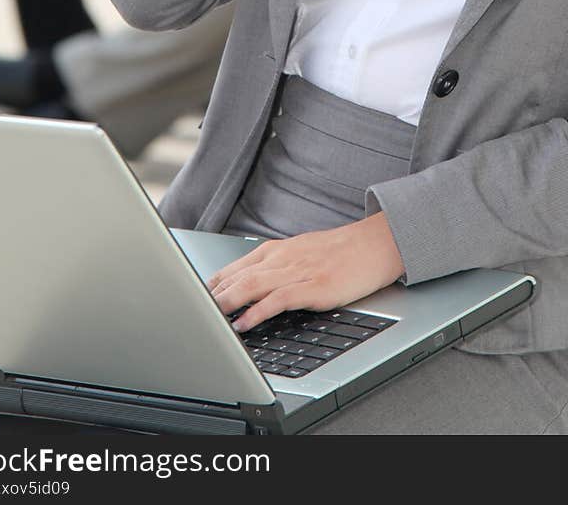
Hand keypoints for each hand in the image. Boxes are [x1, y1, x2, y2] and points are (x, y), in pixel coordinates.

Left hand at [206, 213, 405, 331]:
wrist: (375, 244)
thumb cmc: (340, 252)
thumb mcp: (302, 253)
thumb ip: (276, 266)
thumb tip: (248, 284)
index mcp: (278, 250)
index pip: (235, 267)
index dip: (212, 284)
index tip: (194, 299)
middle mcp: (283, 257)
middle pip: (239, 276)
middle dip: (212, 295)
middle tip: (192, 311)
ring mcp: (299, 271)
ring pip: (253, 285)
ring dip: (227, 302)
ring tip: (209, 317)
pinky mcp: (314, 286)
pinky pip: (279, 299)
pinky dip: (258, 311)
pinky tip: (245, 323)